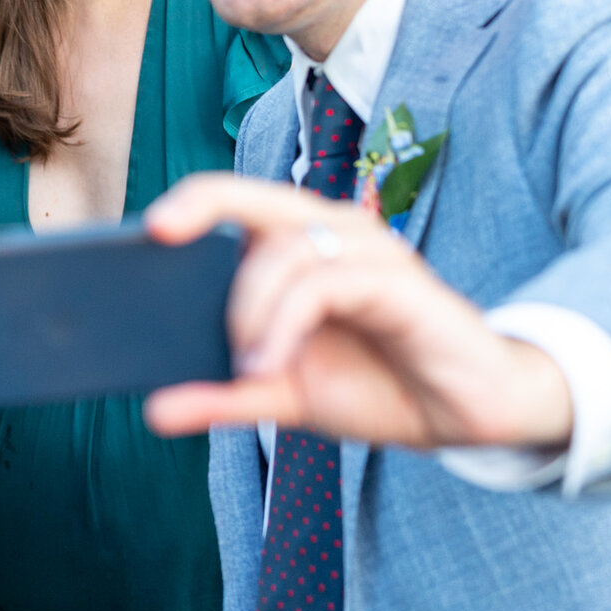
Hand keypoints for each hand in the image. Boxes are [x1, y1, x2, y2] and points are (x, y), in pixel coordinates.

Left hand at [137, 175, 573, 450]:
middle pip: (256, 197)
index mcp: (301, 247)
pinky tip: (272, 364)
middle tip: (159, 238)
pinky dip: (286, 322)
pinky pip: (326, 283)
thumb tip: (154, 411)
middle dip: (203, 206)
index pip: (238, 200)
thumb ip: (226, 396)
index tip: (145, 227)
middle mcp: (334, 234)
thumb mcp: (287, 396)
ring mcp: (370, 252)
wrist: (465, 414)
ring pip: (287, 249)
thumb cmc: (380, 385)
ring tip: (246, 364)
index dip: (192, 201)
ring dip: (251, 308)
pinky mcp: (398, 281)